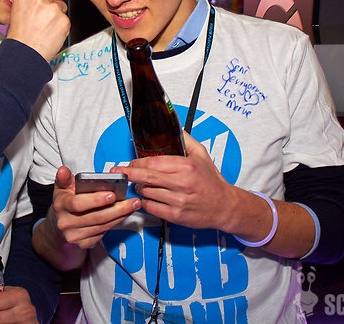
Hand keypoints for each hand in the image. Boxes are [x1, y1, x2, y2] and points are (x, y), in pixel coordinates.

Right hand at [6, 0, 69, 61]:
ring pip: (61, 6)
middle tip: (41, 19)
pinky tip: (50, 33)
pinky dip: (61, 26)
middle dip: (50, 4)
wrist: (25, 53)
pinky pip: (66, 19)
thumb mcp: (16, 11)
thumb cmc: (19, 36)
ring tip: (45, 27)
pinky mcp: (64, 19)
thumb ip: (29, 0)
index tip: (39, 3)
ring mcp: (53, 8)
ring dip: (56, 15)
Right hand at [49, 166, 140, 249]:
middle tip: (133, 201)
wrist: (60, 224)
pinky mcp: (83, 244)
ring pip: (102, 226)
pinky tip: (123, 215)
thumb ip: (64, 178)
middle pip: (96, 217)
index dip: (96, 200)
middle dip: (117, 209)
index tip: (112, 194)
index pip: (78, 203)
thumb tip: (63, 170)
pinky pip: (103, 233)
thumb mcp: (62, 187)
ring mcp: (74, 235)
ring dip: (120, 216)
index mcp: (61, 206)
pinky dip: (115, 223)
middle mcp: (66, 223)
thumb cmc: (65, 201)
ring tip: (132, 206)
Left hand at [110, 132, 236, 230]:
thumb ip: (185, 139)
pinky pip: (150, 207)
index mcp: (186, 166)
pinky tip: (151, 197)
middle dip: (128, 174)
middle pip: (145, 177)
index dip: (137, 163)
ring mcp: (178, 201)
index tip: (131, 163)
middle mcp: (181, 183)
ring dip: (140, 188)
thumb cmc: (212, 181)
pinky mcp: (175, 216)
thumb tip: (174, 127)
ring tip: (143, 184)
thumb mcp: (202, 154)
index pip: (152, 163)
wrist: (224, 206)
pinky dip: (146, 202)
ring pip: (146, 192)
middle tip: (119, 173)